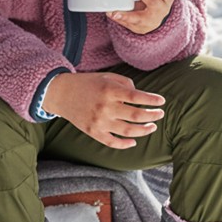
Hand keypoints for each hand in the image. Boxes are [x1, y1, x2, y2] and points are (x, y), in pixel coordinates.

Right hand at [42, 70, 164, 148]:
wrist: (60, 93)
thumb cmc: (86, 83)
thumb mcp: (105, 76)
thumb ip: (124, 83)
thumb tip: (140, 96)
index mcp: (109, 90)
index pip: (137, 97)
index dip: (152, 100)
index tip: (161, 101)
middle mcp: (105, 107)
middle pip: (137, 116)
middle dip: (153, 116)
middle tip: (160, 114)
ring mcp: (99, 121)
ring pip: (129, 131)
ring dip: (145, 130)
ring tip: (152, 126)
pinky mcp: (93, 132)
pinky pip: (113, 142)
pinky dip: (126, 144)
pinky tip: (134, 141)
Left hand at [107, 0, 173, 33]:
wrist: (154, 17)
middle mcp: (160, 9)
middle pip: (154, 1)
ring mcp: (150, 20)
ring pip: (141, 17)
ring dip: (128, 14)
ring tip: (114, 11)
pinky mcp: (139, 27)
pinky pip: (129, 24)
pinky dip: (120, 19)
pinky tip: (111, 13)